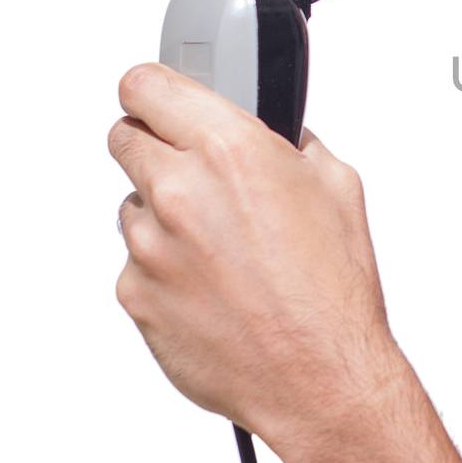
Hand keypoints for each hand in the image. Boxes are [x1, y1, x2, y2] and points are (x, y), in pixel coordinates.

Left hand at [108, 62, 397, 448]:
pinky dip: (166, 270)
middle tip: (194, 170)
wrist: (321, 377)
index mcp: (230, 151)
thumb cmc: (334, 292)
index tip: (158, 97)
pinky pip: (137, 264)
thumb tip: (272, 133)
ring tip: (221, 247)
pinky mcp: (135, 295)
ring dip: (164, 215)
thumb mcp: (338, 187)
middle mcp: (180, 192)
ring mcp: (150, 247)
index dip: (154, 90)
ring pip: (132, 206)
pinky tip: (214, 288)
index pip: (146, 85)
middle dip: (157, 146)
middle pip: (124, 137)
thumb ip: (291, 145)